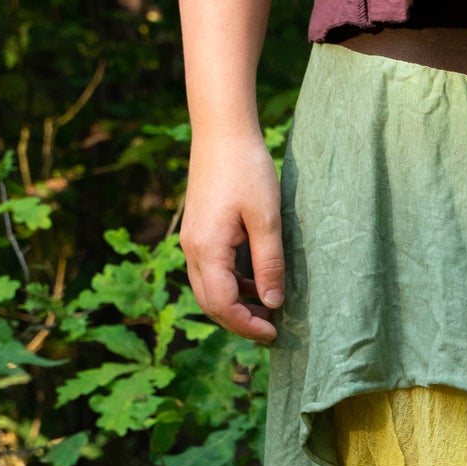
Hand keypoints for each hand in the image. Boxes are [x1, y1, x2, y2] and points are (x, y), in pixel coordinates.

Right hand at [179, 130, 283, 342]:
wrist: (222, 132)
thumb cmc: (248, 170)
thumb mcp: (267, 220)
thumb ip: (269, 265)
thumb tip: (272, 304)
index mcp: (207, 249)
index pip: (222, 305)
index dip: (247, 325)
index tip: (275, 333)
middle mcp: (192, 249)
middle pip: (210, 303)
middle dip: (240, 322)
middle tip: (272, 329)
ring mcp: (191, 240)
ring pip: (208, 289)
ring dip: (235, 305)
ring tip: (268, 309)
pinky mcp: (198, 232)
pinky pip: (210, 271)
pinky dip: (231, 285)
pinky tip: (256, 283)